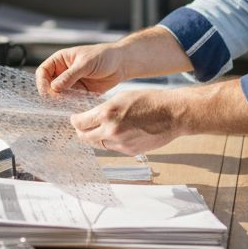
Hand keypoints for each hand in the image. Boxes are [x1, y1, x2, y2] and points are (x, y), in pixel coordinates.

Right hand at [35, 43, 127, 95]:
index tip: (47, 91)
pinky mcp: (80, 92)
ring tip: (69, 101)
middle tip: (58, 99)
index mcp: (60, 60)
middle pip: (48, 85)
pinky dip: (71, 104)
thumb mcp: (85, 63)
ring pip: (58, 95)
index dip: (42, 82)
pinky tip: (76, 104)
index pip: (43, 71)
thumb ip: (70, 76)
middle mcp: (63, 72)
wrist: (121, 64)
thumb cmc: (104, 56)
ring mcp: (71, 83)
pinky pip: (70, 100)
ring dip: (61, 100)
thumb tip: (54, 87)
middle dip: (51, 94)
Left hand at [70, 89, 185, 155]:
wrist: (172, 114)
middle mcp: (111, 131)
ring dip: (97, 137)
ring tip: (101, 129)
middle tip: (82, 127)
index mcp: (107, 113)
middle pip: (85, 137)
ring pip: (99, 144)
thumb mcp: (121, 97)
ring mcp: (121, 143)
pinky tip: (118, 133)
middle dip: (81, 132)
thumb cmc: (150, 101)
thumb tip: (92, 117)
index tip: (75, 119)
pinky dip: (112, 142)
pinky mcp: (130, 151)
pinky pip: (113, 149)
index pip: (80, 123)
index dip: (75, 121)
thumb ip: (104, 109)